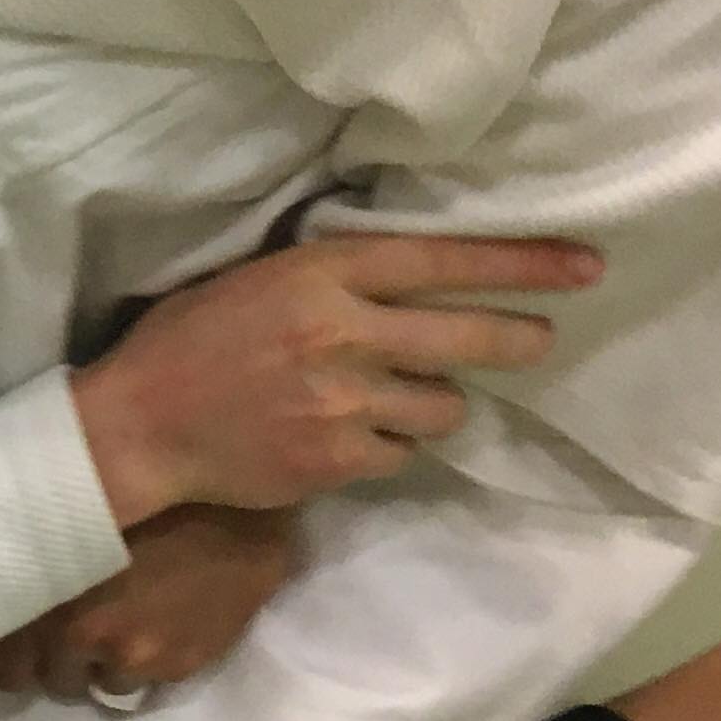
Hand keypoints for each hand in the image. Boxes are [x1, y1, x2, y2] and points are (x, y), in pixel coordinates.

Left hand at [0, 505, 296, 702]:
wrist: (235, 507)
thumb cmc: (149, 500)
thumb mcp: (76, 529)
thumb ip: (38, 567)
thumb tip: (8, 592)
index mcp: (46, 597)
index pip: (7, 668)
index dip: (14, 660)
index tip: (23, 646)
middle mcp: (82, 635)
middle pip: (54, 681)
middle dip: (62, 661)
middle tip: (79, 629)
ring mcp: (134, 655)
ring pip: (104, 685)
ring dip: (108, 664)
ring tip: (127, 624)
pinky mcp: (178, 666)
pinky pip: (149, 682)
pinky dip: (151, 662)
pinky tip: (164, 623)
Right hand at [68, 233, 602, 522]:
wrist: (138, 427)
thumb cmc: (187, 341)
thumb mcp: (255, 278)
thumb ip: (330, 278)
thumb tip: (409, 278)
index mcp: (319, 276)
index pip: (441, 260)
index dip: (519, 263)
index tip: (583, 265)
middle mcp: (342, 334)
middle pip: (467, 336)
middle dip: (518, 337)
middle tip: (539, 339)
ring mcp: (344, 402)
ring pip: (441, 404)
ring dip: (431, 401)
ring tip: (396, 397)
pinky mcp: (337, 459)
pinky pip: (400, 453)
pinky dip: (386, 446)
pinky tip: (347, 436)